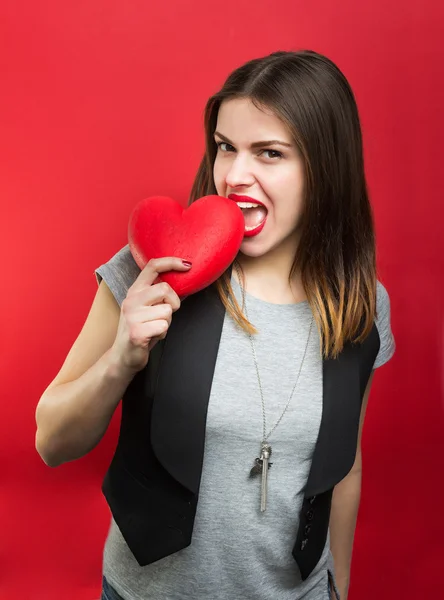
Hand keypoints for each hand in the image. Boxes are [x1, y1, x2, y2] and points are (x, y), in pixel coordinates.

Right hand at [110, 257, 190, 372]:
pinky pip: (163, 327)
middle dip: (173, 303)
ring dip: (167, 322)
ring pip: (167, 311)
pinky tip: (152, 337)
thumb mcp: (147, 308)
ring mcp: (132, 316)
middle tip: (166, 314)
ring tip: (155, 328)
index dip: (171, 262)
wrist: (123, 356)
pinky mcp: (136, 332)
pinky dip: (163, 333)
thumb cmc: (140, 330)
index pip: (152, 267)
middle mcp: (131, 300)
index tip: (187, 265)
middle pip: (165, 289)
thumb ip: (160, 295)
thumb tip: (184, 282)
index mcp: (135, 291)